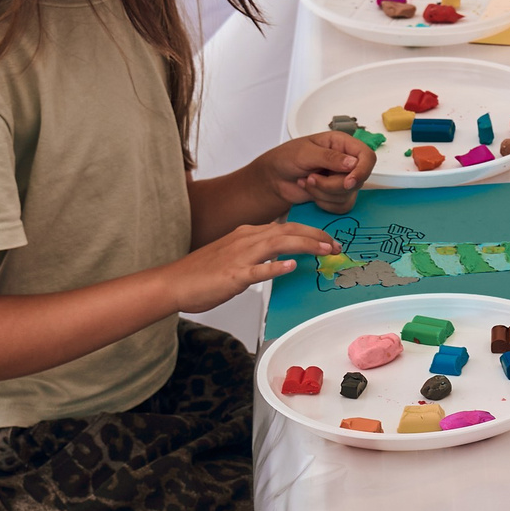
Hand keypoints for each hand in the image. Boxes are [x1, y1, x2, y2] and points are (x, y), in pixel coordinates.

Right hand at [166, 221, 339, 313]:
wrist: (173, 282)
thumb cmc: (201, 272)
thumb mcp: (235, 254)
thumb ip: (258, 252)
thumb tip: (281, 255)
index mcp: (246, 234)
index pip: (285, 227)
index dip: (310, 232)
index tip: (328, 239)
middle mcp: (245, 240)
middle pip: (287, 231)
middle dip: (315, 236)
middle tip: (336, 244)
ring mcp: (239, 257)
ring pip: (277, 244)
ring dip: (305, 245)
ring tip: (325, 250)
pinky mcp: (233, 276)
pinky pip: (257, 270)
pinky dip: (275, 267)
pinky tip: (290, 266)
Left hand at [254, 133, 371, 213]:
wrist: (274, 179)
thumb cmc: (285, 159)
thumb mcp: (305, 153)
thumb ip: (329, 157)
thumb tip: (352, 163)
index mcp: (342, 144)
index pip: (367, 156)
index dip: (362, 170)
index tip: (348, 182)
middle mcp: (346, 161)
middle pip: (358, 180)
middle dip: (332, 185)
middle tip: (311, 178)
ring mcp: (343, 179)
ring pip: (349, 195)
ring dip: (324, 193)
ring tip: (307, 182)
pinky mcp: (337, 195)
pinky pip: (342, 206)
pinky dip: (324, 203)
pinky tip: (311, 192)